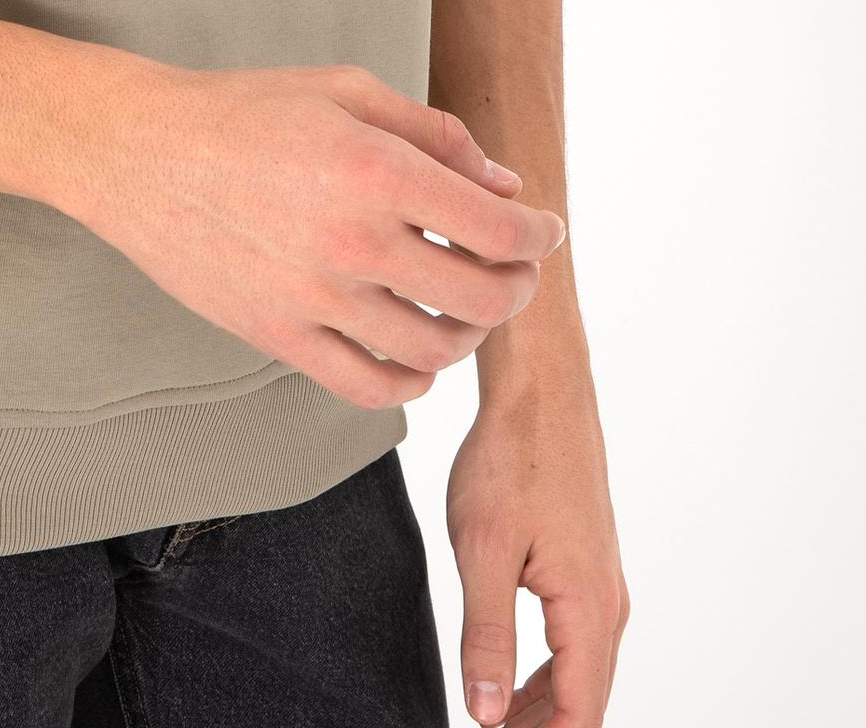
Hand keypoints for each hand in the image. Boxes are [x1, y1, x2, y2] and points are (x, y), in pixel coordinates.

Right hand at [63, 60, 567, 406]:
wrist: (140, 153)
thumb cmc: (243, 111)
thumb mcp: (345, 89)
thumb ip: (434, 133)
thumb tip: (503, 186)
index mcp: (375, 169)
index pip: (497, 229)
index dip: (539, 234)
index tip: (544, 230)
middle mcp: (353, 242)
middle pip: (482, 297)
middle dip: (515, 283)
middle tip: (511, 268)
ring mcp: (316, 300)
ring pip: (436, 350)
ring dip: (468, 332)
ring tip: (461, 305)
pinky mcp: (280, 338)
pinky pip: (372, 386)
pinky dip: (412, 379)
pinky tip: (413, 351)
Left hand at [446, 367, 629, 725]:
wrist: (541, 394)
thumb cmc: (512, 460)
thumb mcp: (482, 550)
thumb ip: (486, 636)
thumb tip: (486, 713)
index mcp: (587, 609)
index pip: (579, 715)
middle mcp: (607, 604)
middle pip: (583, 700)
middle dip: (538, 727)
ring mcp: (602, 584)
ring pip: (580, 671)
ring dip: (540, 704)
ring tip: (492, 718)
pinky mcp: (588, 565)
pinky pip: (576, 640)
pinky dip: (546, 670)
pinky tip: (509, 673)